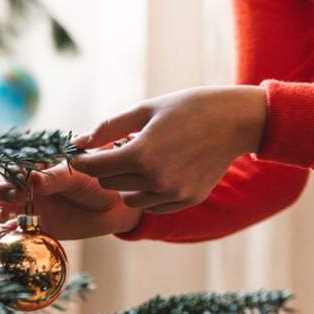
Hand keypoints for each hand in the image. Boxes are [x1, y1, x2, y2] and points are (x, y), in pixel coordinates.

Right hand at [0, 162, 142, 239]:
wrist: (114, 207)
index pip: (10, 165)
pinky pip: (11, 231)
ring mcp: (26, 206)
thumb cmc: (96, 182)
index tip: (18, 179)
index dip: (8, 172)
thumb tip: (32, 178)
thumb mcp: (77, 176)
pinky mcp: (32, 227)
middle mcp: (25, 185)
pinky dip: (3, 234)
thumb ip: (54, 178)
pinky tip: (4, 236)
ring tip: (2, 217)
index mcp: (34, 166)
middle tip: (12, 196)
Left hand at [70, 86, 266, 213]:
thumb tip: (78, 142)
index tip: (79, 154)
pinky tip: (157, 171)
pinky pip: (152, 205)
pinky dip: (146, 192)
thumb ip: (108, 128)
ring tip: (140, 159)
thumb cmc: (188, 108)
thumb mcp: (145, 110)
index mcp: (141, 154)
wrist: (235, 121)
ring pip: (129, 198)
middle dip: (106, 167)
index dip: (82, 160)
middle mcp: (156, 180)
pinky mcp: (187, 200)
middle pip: (109, 183)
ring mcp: (173, 194)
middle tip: (117, 148)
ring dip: (126, 182)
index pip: (95, 167)